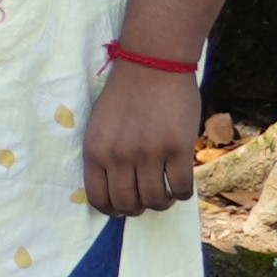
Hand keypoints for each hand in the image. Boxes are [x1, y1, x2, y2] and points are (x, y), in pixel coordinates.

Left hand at [83, 59, 204, 216]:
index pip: (98, 198)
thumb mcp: (100, 126)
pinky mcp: (177, 149)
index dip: (111, 209)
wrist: (151, 67)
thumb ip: (105, 155)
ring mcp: (149, 154)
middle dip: (137, 209)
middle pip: (128, 204)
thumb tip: (115, 188)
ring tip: (163, 193)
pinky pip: (181, 189)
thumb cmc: (124, 96)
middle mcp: (119, 156)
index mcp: (95, 150)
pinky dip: (181, 194)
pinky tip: (180, 185)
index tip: (121, 208)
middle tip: (145, 200)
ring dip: (161, 203)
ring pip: (155, 200)